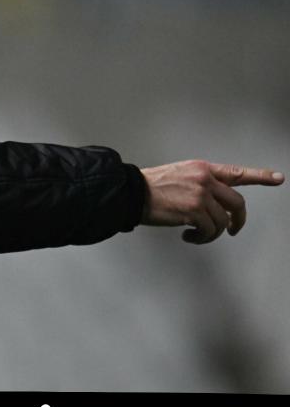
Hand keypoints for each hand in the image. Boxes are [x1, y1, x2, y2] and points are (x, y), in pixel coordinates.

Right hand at [140, 160, 283, 244]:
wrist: (131, 192)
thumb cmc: (150, 187)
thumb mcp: (180, 175)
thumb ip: (201, 184)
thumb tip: (215, 205)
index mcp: (203, 168)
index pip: (237, 172)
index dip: (261, 176)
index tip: (279, 178)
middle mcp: (205, 179)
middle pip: (237, 203)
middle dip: (238, 220)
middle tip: (233, 230)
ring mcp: (201, 195)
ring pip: (222, 221)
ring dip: (212, 233)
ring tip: (197, 235)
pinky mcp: (193, 211)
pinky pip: (209, 230)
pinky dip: (201, 238)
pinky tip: (189, 236)